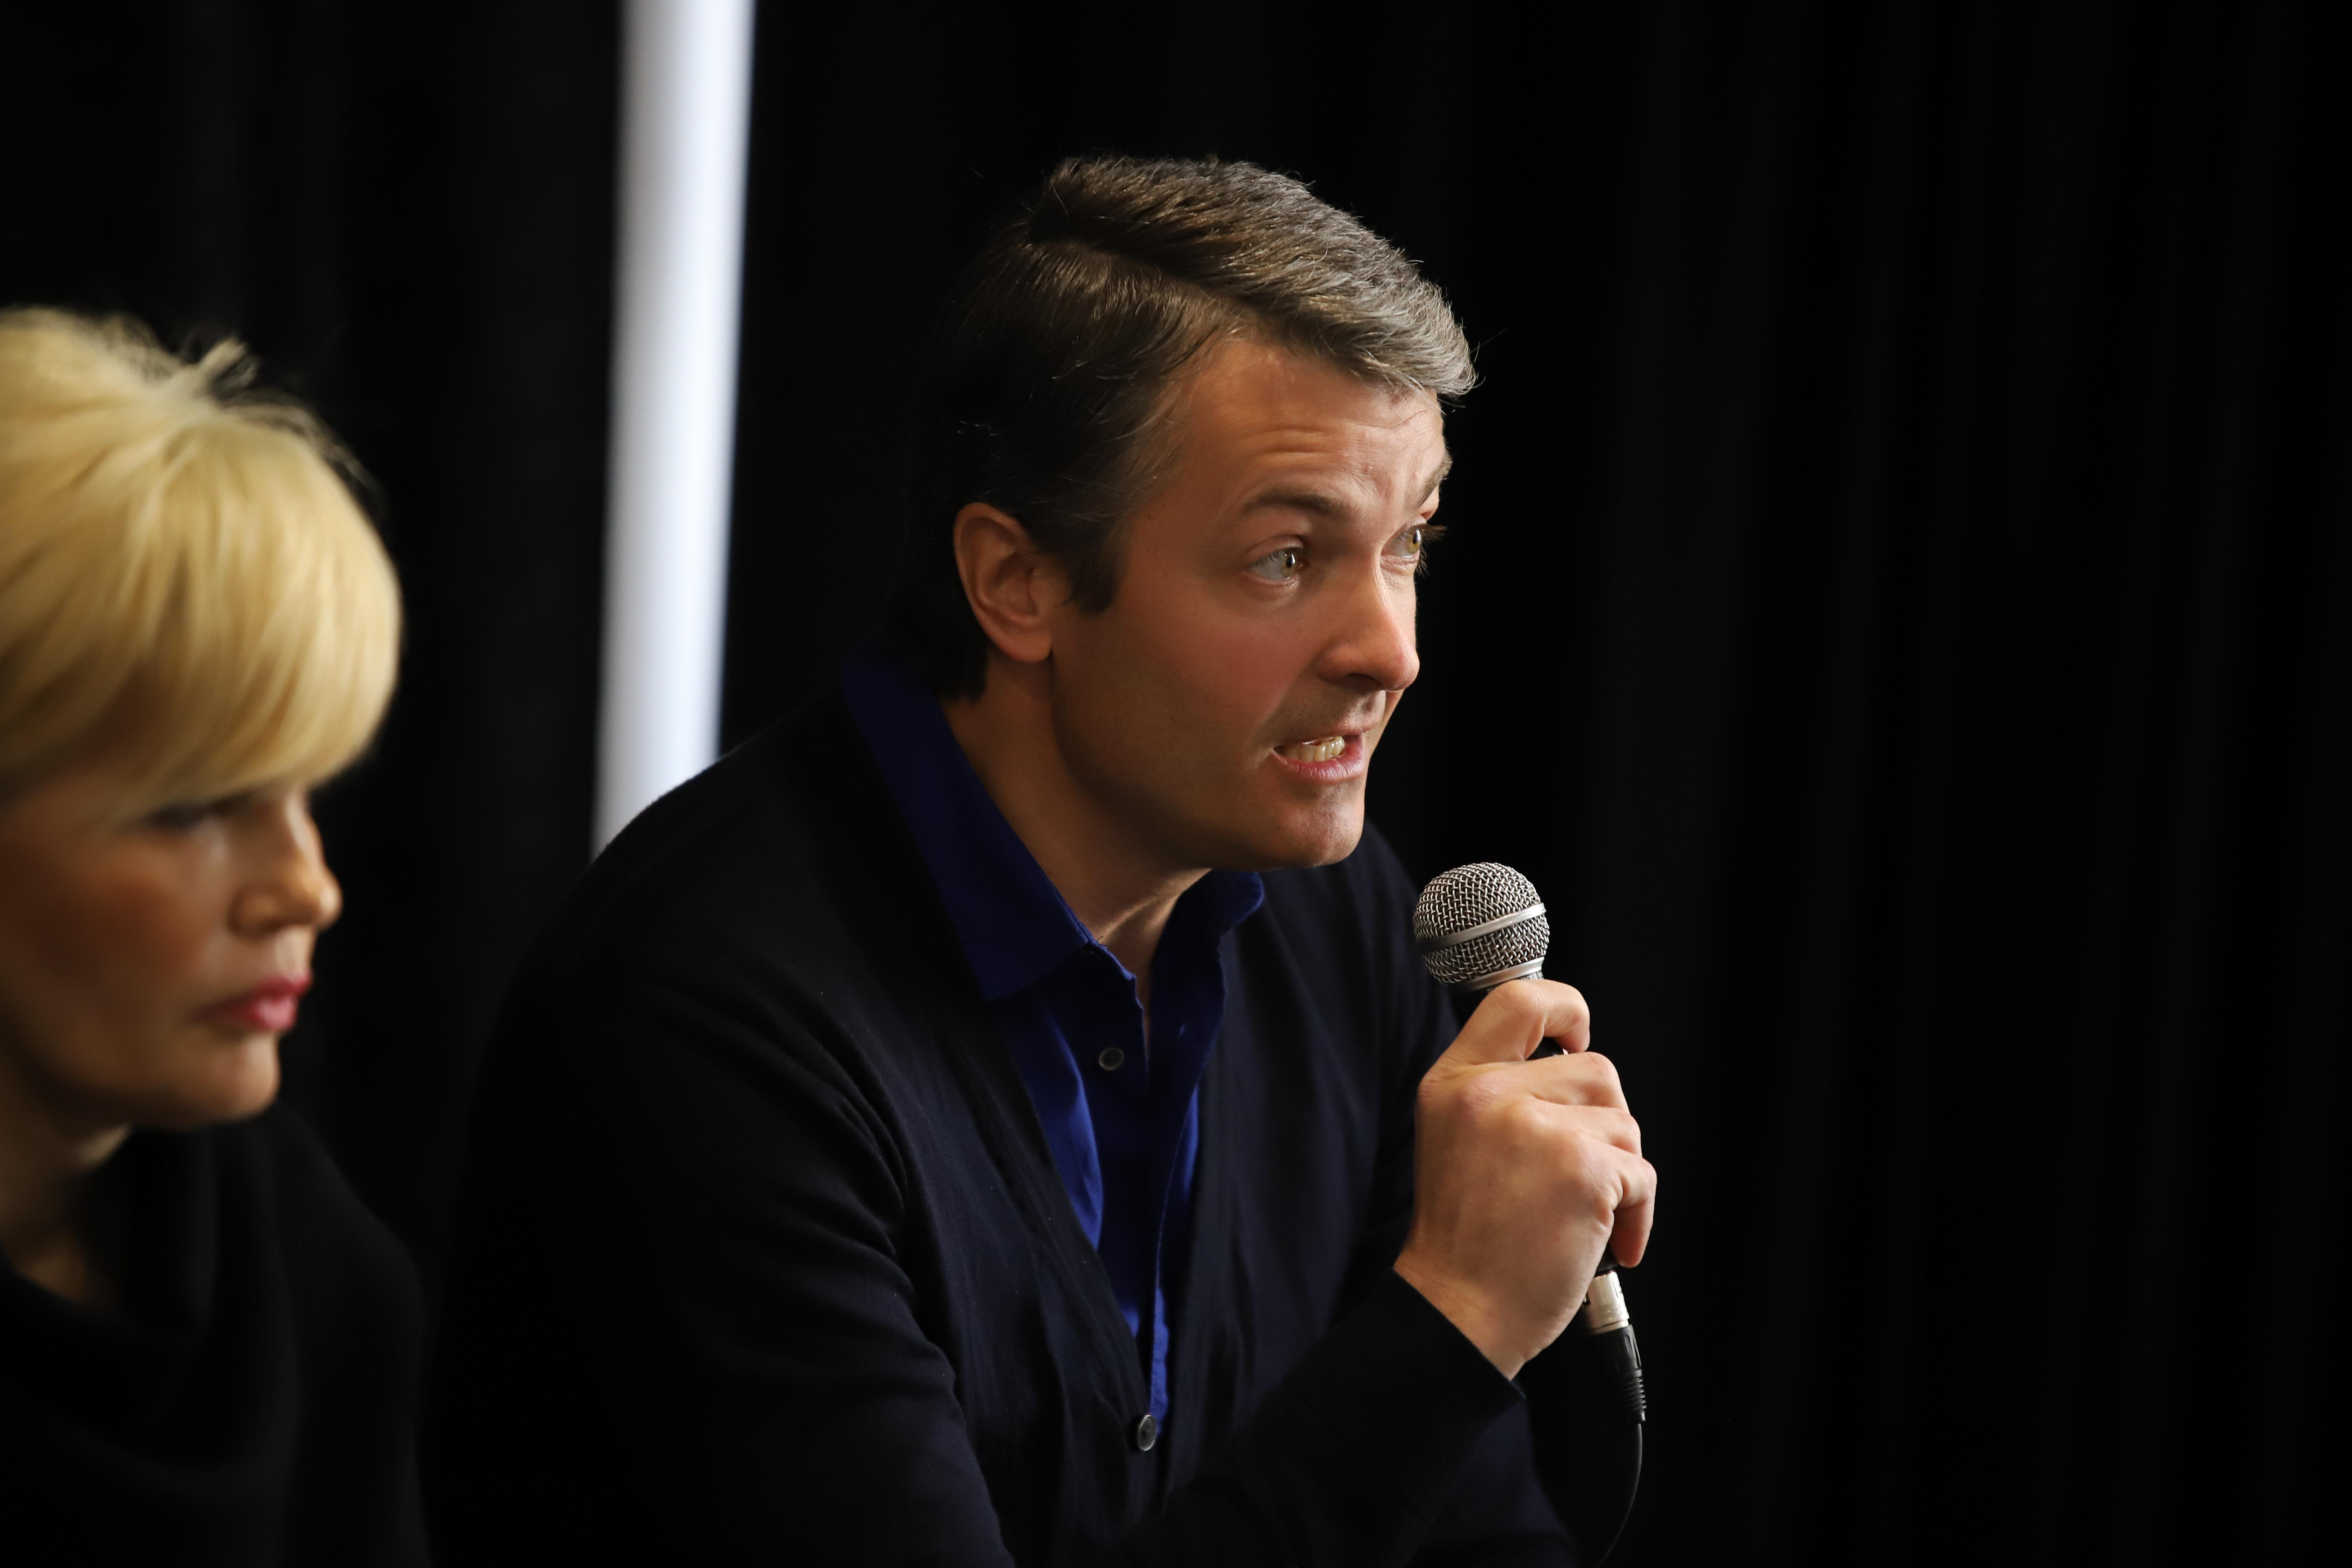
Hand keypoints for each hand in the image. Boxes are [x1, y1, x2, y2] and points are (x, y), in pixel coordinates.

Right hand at [1392, 980, 1653, 1378]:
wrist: (1457, 1312)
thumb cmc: (1465, 1240)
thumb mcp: (1456, 1140)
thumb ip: (1502, 1094)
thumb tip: (1573, 1062)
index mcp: (1454, 1083)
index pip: (1518, 1000)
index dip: (1564, 1006)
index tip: (1576, 1035)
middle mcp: (1489, 1094)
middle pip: (1595, 1068)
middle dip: (1605, 1121)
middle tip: (1581, 1171)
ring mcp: (1536, 1129)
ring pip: (1623, 1123)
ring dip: (1620, 1172)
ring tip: (1584, 1214)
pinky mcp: (1581, 1169)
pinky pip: (1641, 1174)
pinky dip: (1637, 1213)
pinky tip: (1609, 1243)